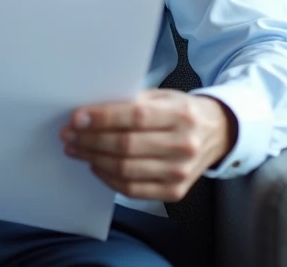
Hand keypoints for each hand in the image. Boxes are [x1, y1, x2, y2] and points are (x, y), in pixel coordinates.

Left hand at [61, 89, 235, 201]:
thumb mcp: (164, 96)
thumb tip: (92, 110)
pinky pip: (133, 190)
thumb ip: (133, 101)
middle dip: (90, 140)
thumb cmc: (183, 111)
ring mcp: (181, 171)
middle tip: (69, 135)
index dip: (102, 118)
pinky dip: (109, 179)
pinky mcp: (176, 191)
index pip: (135, 116)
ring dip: (94, 159)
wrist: (218, 133)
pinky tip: (96, 166)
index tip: (77, 118)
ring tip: (77, 149)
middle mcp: (183, 144)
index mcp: (181, 114)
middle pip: (126, 145)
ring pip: (126, 170)